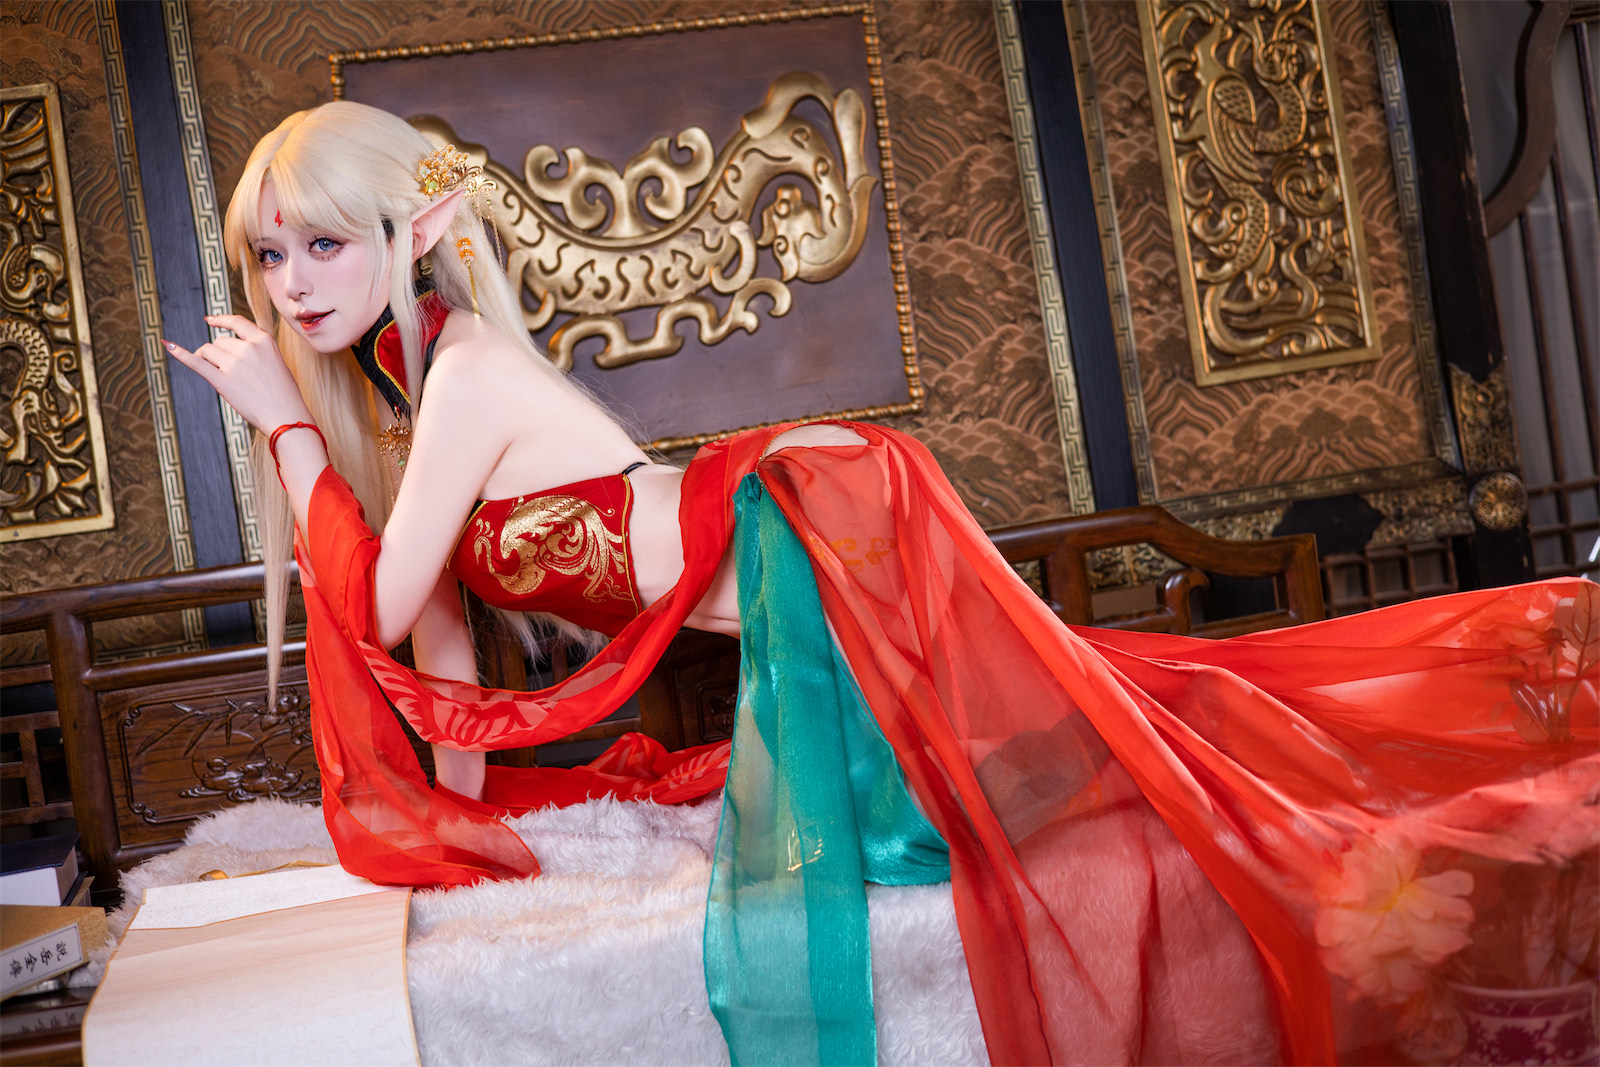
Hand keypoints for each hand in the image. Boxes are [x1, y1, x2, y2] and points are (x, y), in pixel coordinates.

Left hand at [164, 314, 311, 431]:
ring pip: (208, 351)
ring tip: (222, 377)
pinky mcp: (222, 380)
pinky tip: (167, 345)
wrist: (287, 418)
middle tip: (231, 373)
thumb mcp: (277, 363)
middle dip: (219, 354)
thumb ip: (256, 351)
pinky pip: (196, 362)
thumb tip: (227, 347)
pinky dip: (179, 353)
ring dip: (208, 361)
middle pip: (219, 341)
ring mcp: (234, 364)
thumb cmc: (284, 395)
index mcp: (264, 341)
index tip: (209, 320)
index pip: (237, 323)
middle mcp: (248, 348)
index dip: (221, 320)